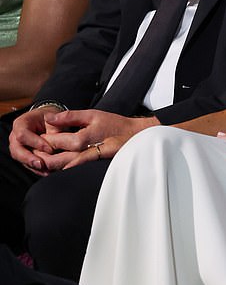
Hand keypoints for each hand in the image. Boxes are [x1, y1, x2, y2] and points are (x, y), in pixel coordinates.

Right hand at [9, 107, 61, 172]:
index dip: (35, 143)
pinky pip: (27, 165)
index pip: (23, 135)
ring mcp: (18, 147)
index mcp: (21, 124)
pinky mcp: (23, 156)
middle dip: (29, 158)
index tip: (50, 149)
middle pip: (16, 150)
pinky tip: (47, 172)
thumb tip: (58, 140)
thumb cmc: (51, 119)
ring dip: (33, 166)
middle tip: (42, 164)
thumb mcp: (54, 120)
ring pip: (20, 159)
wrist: (49, 121)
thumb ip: (55, 129)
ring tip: (46, 171)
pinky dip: (37, 170)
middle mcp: (15, 136)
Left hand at [32, 109, 158, 170]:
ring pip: (61, 167)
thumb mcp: (92, 114)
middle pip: (53, 159)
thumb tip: (49, 118)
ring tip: (39, 160)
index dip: (40, 141)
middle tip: (31, 153)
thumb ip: (70, 117)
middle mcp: (82, 152)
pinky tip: (56, 167)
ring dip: (48, 165)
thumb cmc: (115, 124)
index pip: (52, 142)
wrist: (135, 137)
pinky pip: (72, 169)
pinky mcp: (92, 165)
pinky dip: (61, 168)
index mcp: (80, 139)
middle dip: (40, 157)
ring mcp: (87, 162)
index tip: (31, 138)